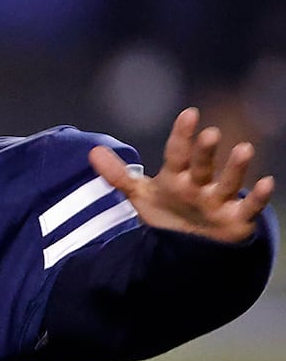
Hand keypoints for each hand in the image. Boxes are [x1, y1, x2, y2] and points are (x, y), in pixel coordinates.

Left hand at [89, 107, 275, 243]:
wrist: (189, 246)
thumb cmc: (169, 213)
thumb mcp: (141, 195)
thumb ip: (119, 175)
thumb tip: (92, 151)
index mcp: (177, 176)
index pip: (177, 153)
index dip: (182, 135)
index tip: (189, 114)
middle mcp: (200, 185)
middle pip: (201, 165)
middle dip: (205, 151)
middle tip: (210, 133)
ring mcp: (219, 201)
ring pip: (229, 182)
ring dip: (236, 168)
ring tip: (244, 148)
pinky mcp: (236, 220)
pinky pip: (249, 207)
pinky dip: (258, 197)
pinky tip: (267, 183)